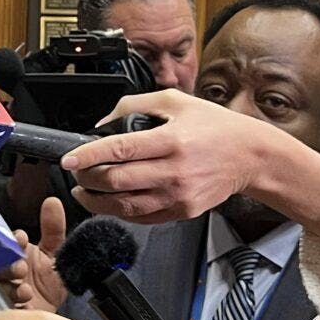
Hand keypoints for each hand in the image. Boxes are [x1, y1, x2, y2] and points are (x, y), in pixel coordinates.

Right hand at [6, 198, 67, 312]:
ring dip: (9, 286)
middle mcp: (2, 270)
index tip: (21, 239)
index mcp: (13, 253)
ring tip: (24, 289)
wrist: (50, 319)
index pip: (7, 241)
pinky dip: (11, 305)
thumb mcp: (55, 255)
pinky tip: (23, 305)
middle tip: (21, 267)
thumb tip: (52, 201)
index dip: (14, 239)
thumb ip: (53, 230)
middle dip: (8, 264)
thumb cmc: (48, 285)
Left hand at [59, 91, 282, 222]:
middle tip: (76, 172)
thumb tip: (101, 122)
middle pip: (117, 181)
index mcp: (171, 140)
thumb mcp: (175, 101)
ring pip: (125, 206)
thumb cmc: (215, 126)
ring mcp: (179, 195)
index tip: (68, 159)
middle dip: (87, 179)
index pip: (120, 149)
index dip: (88, 155)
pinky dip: (120, 211)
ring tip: (83, 191)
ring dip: (96, 201)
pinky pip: (142, 217)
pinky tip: (109, 201)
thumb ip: (133, 105)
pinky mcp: (183, 211)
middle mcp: (174, 170)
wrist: (251, 156)